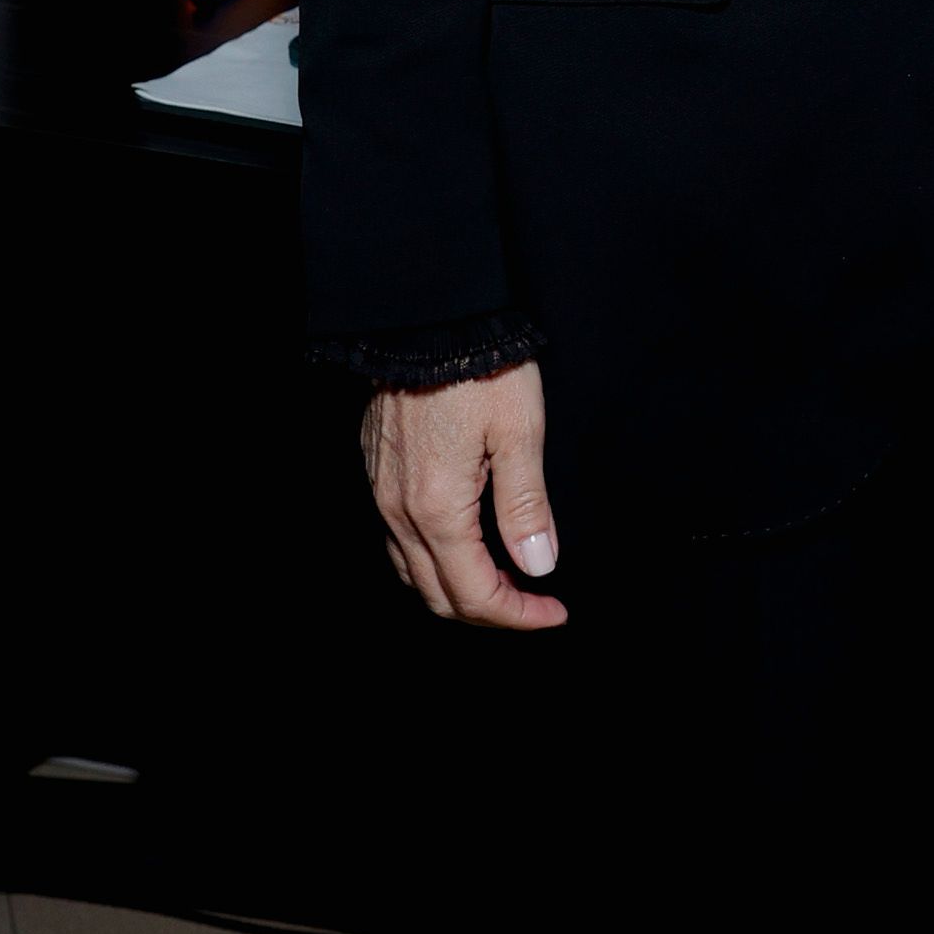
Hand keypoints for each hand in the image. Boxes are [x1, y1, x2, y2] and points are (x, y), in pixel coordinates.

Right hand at [360, 361, 565, 629]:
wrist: (429, 318)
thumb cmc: (482, 369)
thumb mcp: (521, 433)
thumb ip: (526, 507)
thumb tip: (538, 567)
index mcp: (437, 508)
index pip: (475, 593)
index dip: (518, 615)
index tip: (555, 613)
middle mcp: (399, 510)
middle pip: (438, 595)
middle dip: (490, 613)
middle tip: (535, 607)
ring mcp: (382, 493)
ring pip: (412, 573)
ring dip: (457, 591)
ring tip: (504, 583)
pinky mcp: (377, 472)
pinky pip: (398, 541)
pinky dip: (433, 562)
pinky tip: (465, 547)